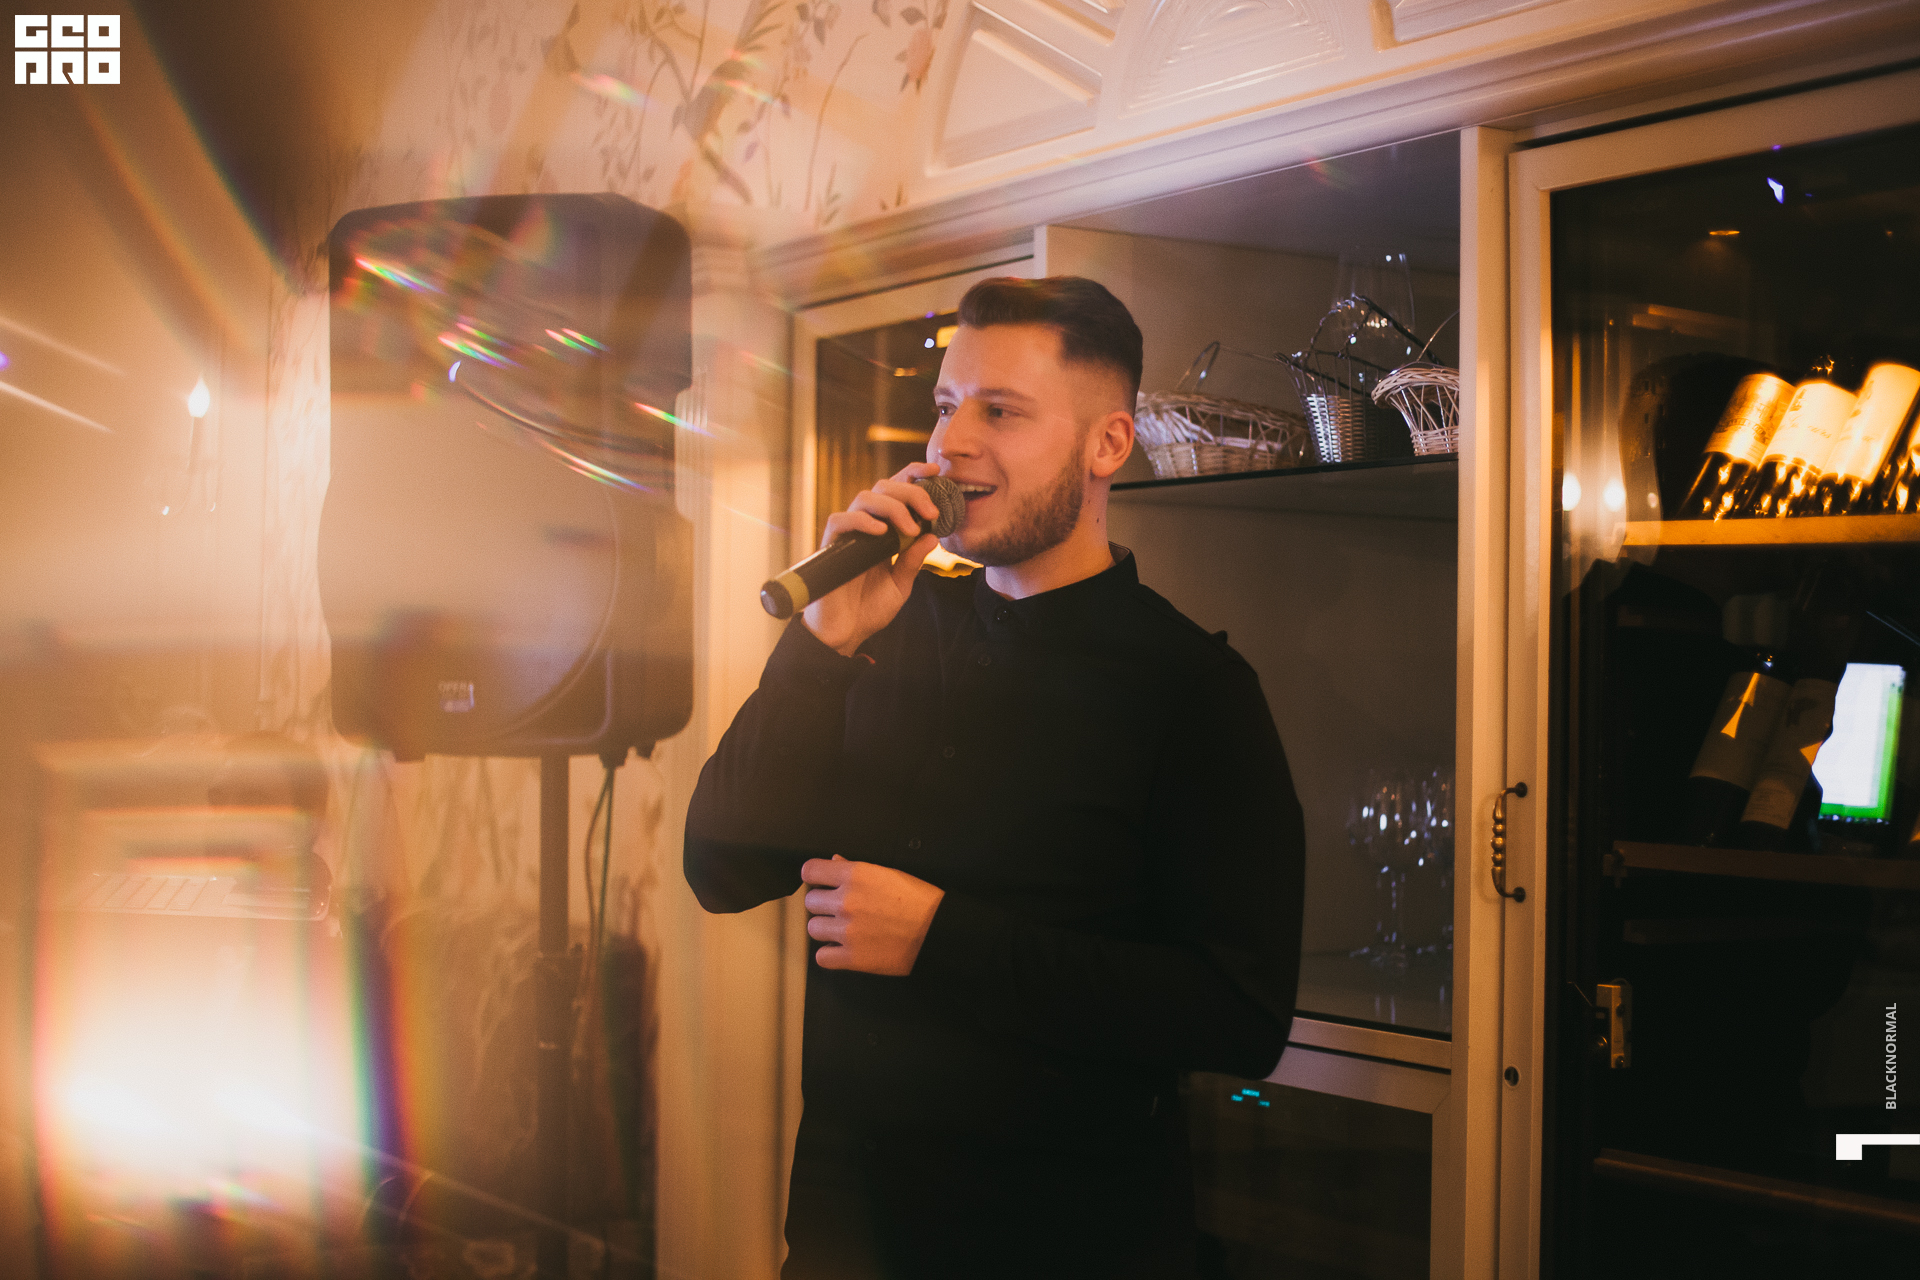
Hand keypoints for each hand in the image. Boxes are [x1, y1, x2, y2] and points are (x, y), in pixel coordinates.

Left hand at [801, 855, 944, 975]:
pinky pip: (821, 957)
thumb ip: (855, 869)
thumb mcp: (888, 875)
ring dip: (826, 929)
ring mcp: (847, 931)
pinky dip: (830, 954)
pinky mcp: (852, 957)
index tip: (820, 883)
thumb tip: (834, 861)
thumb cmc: (918, 901)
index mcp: (855, 876)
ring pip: (812, 928)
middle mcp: (846, 901)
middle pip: (810, 901)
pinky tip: (844, 949)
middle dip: (824, 905)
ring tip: (844, 930)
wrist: (937, 931)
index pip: (810, 871)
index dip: (814, 877)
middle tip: (841, 910)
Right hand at [803, 462, 944, 655]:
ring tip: (908, 528)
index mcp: (883, 530)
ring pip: (865, 497)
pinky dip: (862, 521)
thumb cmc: (869, 609)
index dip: (913, 475)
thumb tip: (932, 535)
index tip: (936, 474)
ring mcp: (848, 535)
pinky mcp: (832, 547)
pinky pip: (841, 520)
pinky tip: (881, 532)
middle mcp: (865, 526)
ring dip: (892, 506)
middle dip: (911, 493)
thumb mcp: (901, 584)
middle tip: (931, 513)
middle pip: (884, 487)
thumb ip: (914, 560)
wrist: (845, 633)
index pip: (896, 491)